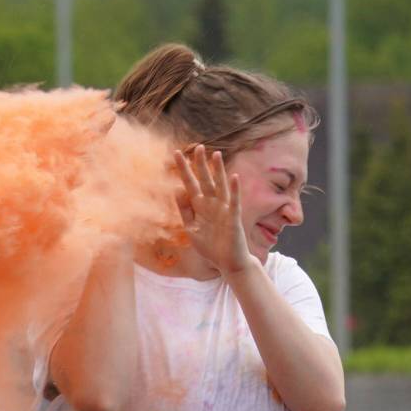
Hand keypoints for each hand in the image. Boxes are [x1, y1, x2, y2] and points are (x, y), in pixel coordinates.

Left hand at [173, 146, 253, 276]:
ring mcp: (224, 210)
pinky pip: (234, 202)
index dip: (184, 170)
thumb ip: (185, 211)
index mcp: (200, 207)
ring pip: (220, 187)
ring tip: (216, 155)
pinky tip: (233, 177)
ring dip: (218, 171)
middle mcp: (212, 205)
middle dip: (201, 165)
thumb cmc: (210, 246)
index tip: (177, 154)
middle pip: (205, 180)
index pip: (190, 184)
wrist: (227, 263)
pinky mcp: (233, 218)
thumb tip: (176, 190)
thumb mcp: (191, 228)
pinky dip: (234, 190)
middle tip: (198, 147)